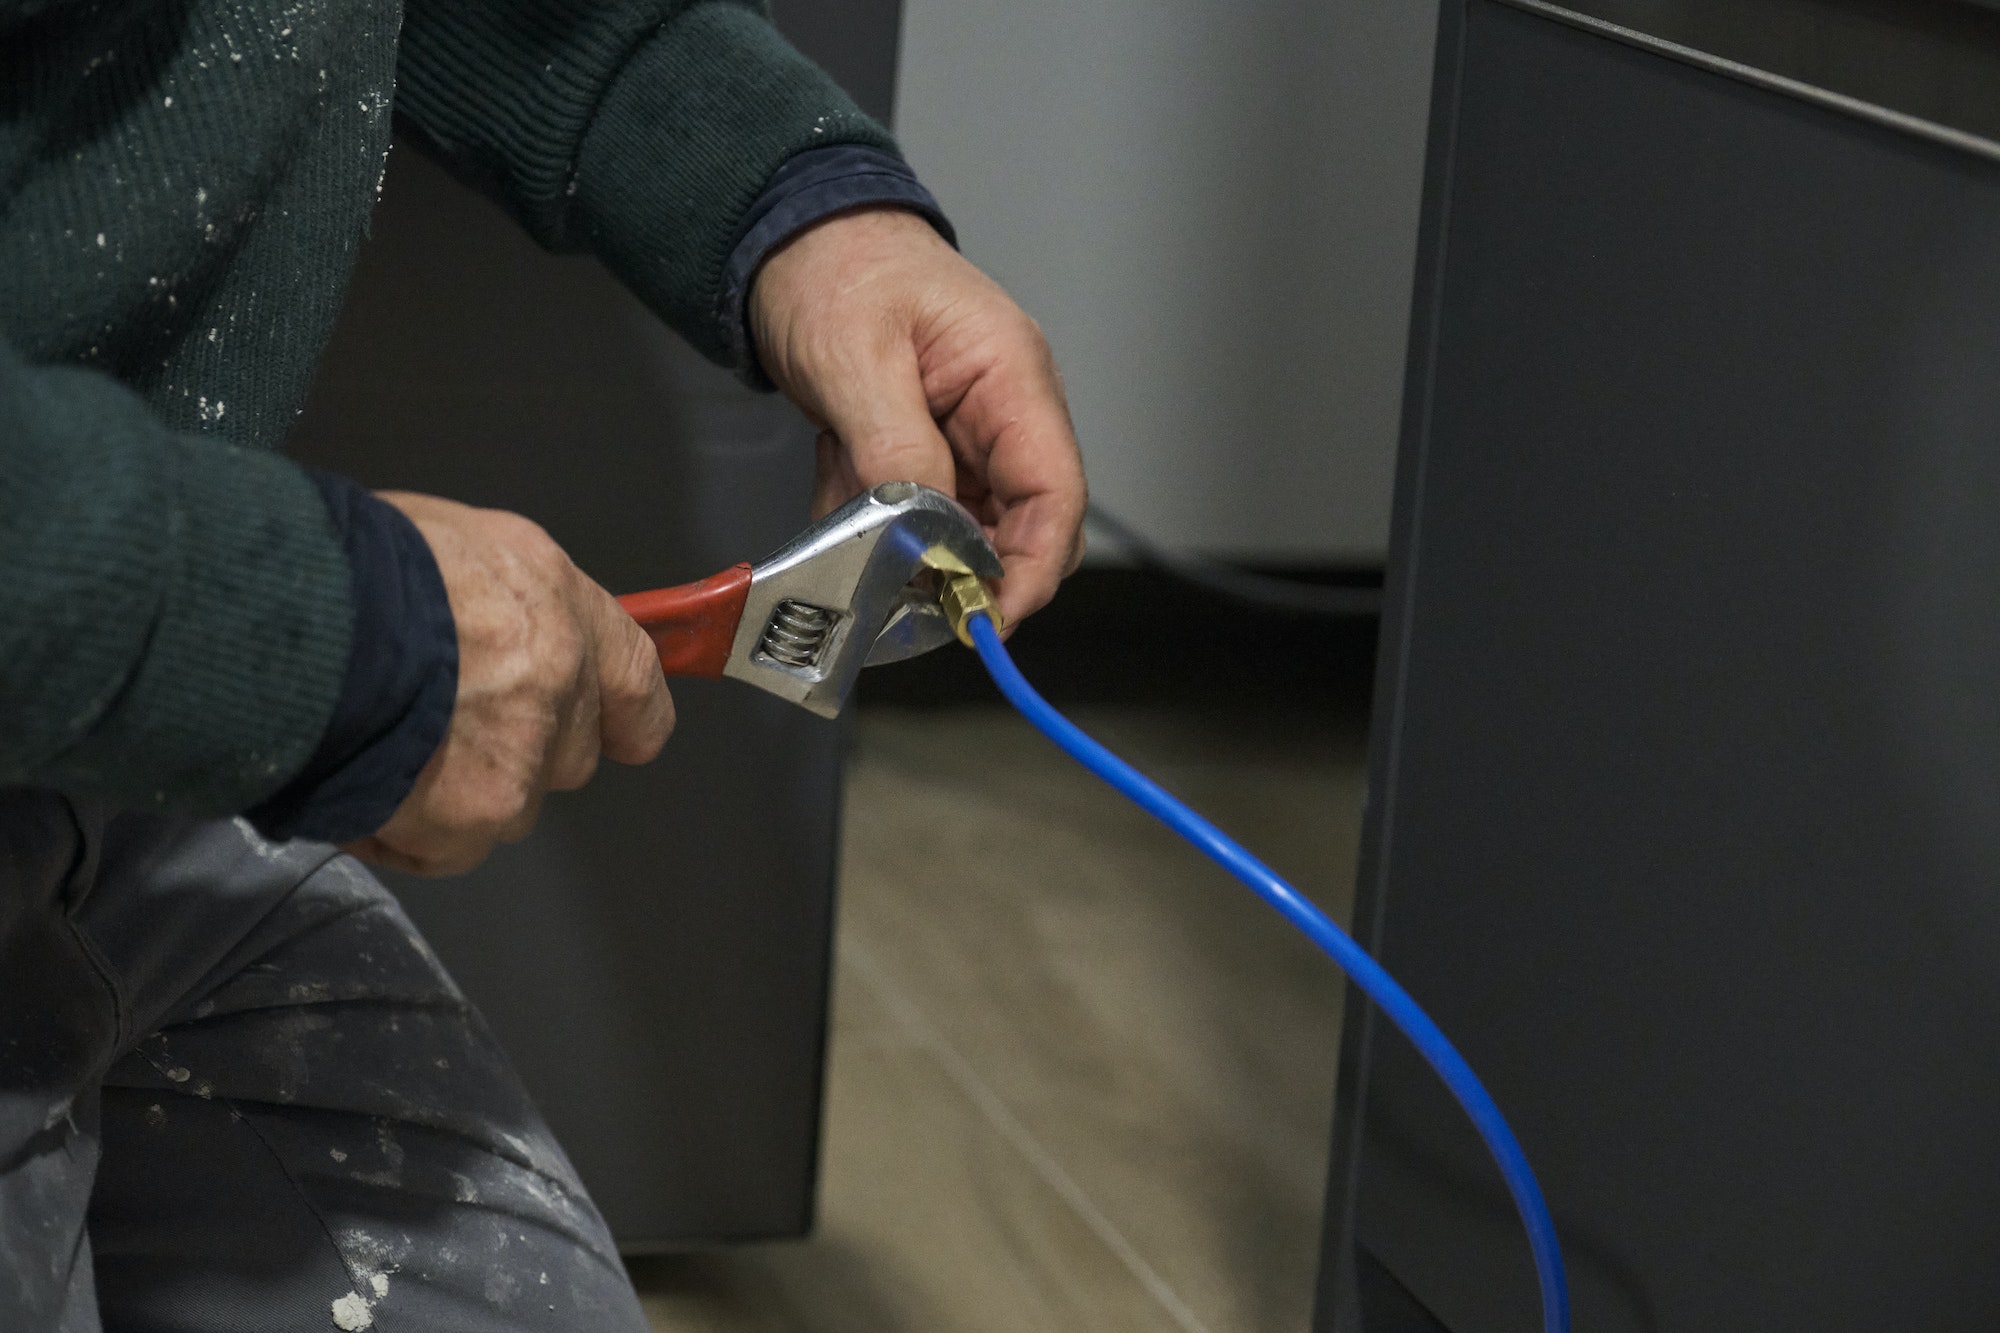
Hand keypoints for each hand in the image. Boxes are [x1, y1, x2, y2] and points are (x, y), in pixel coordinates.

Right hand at [346, 493, 675, 875]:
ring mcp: (524, 755)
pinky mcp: (475, 815)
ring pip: (507, 805)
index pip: (634, 676)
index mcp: (557, 602)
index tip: (626, 735)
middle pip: (568, 753)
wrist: (292, 625)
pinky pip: (447, 848)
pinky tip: (359, 790)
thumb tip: (483, 628)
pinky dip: (405, 833)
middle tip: (442, 727)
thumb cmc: (348, 566)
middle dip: (517, 752)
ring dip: (455, 795)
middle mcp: (559, 681)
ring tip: (385, 750)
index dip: (628, 715)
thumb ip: (489, 597)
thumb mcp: (440, 539)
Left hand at [749, 208, 1087, 627]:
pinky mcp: (930, 444)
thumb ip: (898, 450)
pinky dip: (876, 516)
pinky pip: (920, 509)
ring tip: (844, 491)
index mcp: (1011, 377)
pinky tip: (836, 475)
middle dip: (960, 564)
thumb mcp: (857, 359)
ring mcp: (969, 430)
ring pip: (963, 526)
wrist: (790, 235)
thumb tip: (928, 532)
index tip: (987, 618)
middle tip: (898, 585)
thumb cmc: (834, 268)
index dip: (1032, 568)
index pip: (1056, 494)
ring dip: (904, 539)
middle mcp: (1005, 409)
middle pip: (1019, 524)